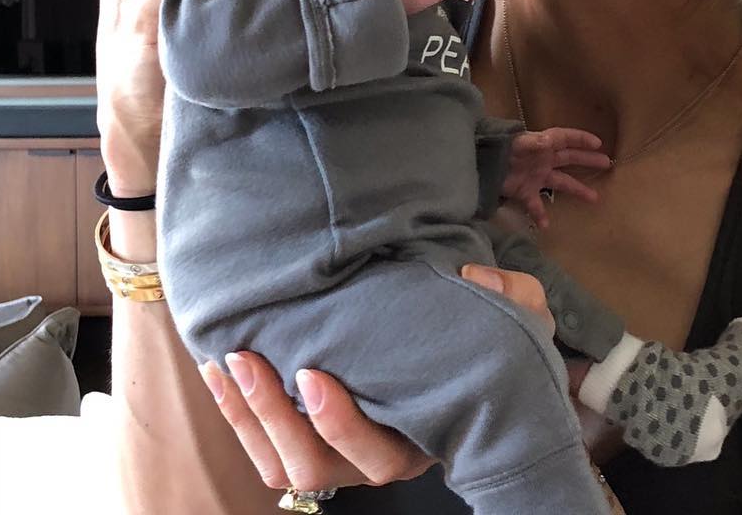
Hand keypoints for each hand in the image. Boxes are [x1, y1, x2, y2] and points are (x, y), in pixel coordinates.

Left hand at [202, 264, 553, 492]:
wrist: (468, 349)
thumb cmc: (490, 338)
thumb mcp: (522, 314)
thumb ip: (512, 296)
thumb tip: (474, 275)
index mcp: (424, 436)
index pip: (380, 456)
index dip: (339, 423)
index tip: (312, 372)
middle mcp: (381, 457)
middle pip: (316, 467)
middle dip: (275, 419)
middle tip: (250, 360)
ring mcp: (344, 455)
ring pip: (283, 464)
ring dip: (247, 417)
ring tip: (228, 361)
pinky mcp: (315, 438)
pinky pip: (267, 448)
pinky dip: (237, 414)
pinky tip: (220, 368)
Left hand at [503, 128, 610, 229]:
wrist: (478, 166)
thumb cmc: (499, 150)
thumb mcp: (517, 144)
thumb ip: (533, 143)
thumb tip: (549, 141)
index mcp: (542, 145)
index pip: (565, 139)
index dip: (581, 139)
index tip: (598, 143)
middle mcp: (542, 160)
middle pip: (569, 159)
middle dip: (587, 161)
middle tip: (607, 163)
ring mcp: (534, 177)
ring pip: (560, 183)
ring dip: (577, 189)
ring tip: (594, 198)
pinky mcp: (523, 192)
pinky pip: (536, 205)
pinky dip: (541, 215)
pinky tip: (547, 227)